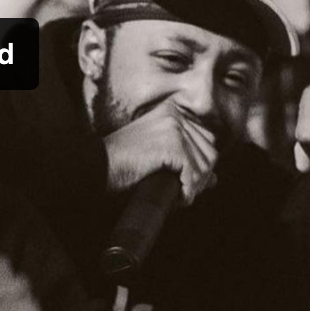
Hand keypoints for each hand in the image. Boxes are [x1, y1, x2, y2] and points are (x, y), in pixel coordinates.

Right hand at [103, 99, 217, 203]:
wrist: (96, 167)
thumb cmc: (121, 164)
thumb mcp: (159, 158)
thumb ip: (188, 163)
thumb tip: (214, 179)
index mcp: (172, 112)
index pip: (207, 139)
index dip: (201, 166)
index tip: (188, 183)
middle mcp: (175, 115)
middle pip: (210, 152)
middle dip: (201, 177)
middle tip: (185, 192)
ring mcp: (174, 128)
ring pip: (204, 165)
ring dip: (194, 187)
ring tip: (178, 196)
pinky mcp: (171, 145)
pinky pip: (192, 175)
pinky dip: (187, 192)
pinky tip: (176, 198)